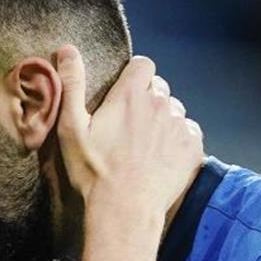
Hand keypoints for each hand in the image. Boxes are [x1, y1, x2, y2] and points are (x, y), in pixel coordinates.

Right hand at [53, 46, 202, 216]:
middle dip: (146, 100)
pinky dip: (177, 140)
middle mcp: (160, 103)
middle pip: (159, 88)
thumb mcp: (71, 128)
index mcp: (131, 95)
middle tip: (129, 127)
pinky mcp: (192, 147)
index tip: (123, 94)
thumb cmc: (94, 171)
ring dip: (162, 120)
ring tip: (145, 145)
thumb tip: (67, 50)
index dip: (133, 76)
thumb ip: (72, 85)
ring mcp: (179, 125)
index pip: (143, 64)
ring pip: (174, 111)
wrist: (125, 210)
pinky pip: (188, 132)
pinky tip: (160, 157)